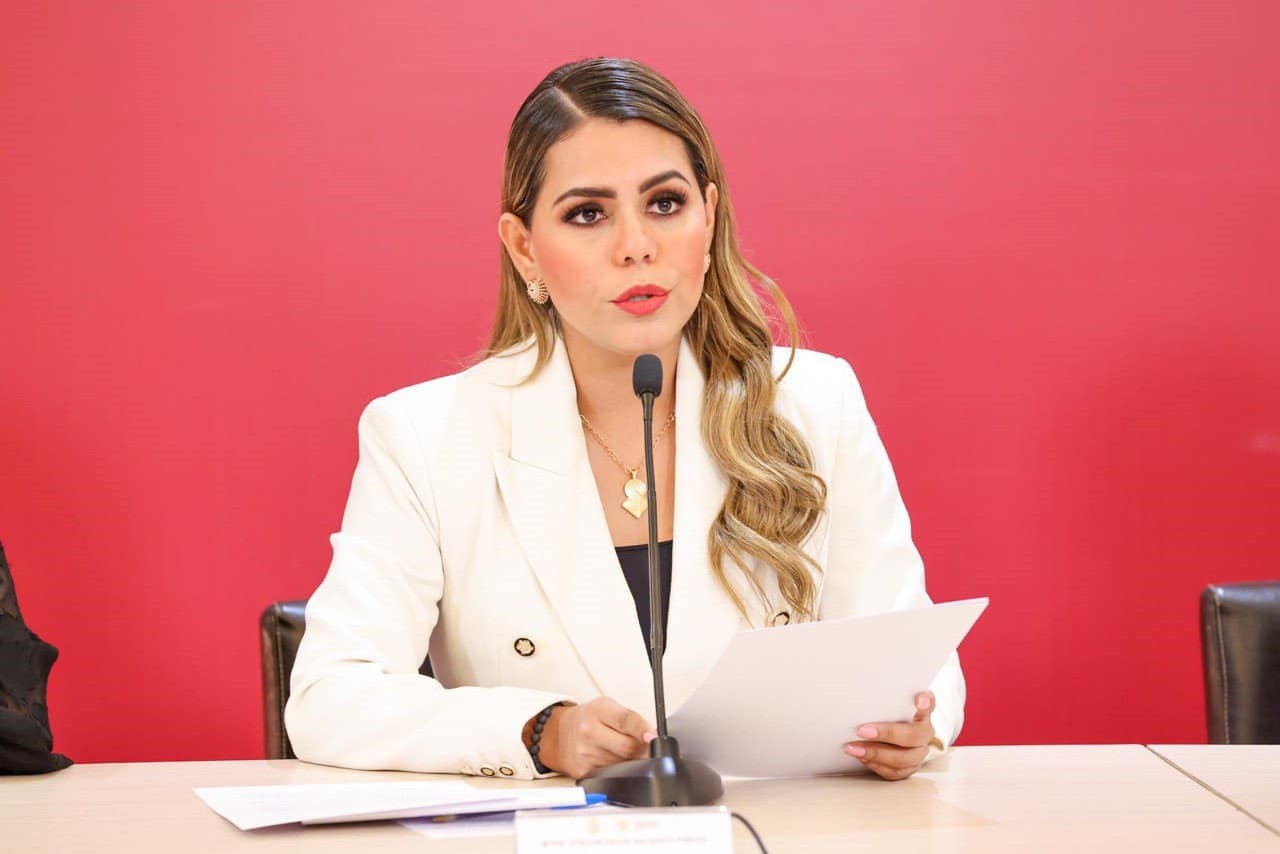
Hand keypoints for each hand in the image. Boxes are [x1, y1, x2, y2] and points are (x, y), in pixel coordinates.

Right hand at [538, 697, 655, 777]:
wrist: (561, 733)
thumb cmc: (590, 718)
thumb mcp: (609, 707)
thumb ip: (632, 719)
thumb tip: (653, 736)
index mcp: (598, 711)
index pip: (625, 720)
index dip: (642, 730)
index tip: (653, 736)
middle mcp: (589, 732)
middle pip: (628, 747)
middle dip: (642, 749)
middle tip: (645, 745)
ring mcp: (585, 754)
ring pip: (623, 764)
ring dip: (631, 760)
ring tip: (622, 748)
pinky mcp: (583, 772)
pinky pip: (612, 775)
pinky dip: (618, 769)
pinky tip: (612, 759)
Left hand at [844, 691, 935, 780]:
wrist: (900, 734)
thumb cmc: (893, 716)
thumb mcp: (893, 705)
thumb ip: (888, 697)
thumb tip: (864, 684)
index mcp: (923, 716)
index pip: (928, 707)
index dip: (925, 704)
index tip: (919, 700)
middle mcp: (924, 736)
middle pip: (910, 737)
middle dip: (885, 734)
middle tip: (861, 730)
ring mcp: (917, 755)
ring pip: (901, 759)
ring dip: (874, 754)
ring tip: (853, 748)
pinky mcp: (908, 769)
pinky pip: (893, 772)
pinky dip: (875, 765)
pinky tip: (861, 758)